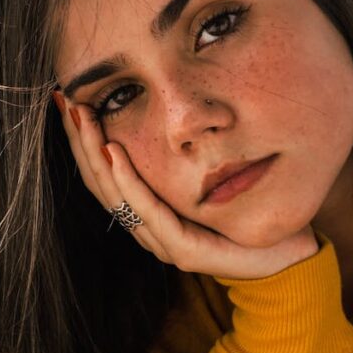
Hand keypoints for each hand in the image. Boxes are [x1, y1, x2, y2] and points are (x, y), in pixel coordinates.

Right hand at [57, 99, 318, 279]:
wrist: (287, 253)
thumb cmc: (249, 210)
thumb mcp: (210, 172)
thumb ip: (183, 151)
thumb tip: (170, 105)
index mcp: (149, 212)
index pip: (103, 173)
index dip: (81, 139)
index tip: (68, 99)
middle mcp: (149, 228)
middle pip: (100, 181)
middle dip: (79, 139)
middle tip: (65, 100)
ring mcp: (163, 242)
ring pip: (115, 195)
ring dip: (94, 153)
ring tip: (83, 117)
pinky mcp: (184, 251)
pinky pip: (148, 211)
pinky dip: (128, 180)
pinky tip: (115, 152)